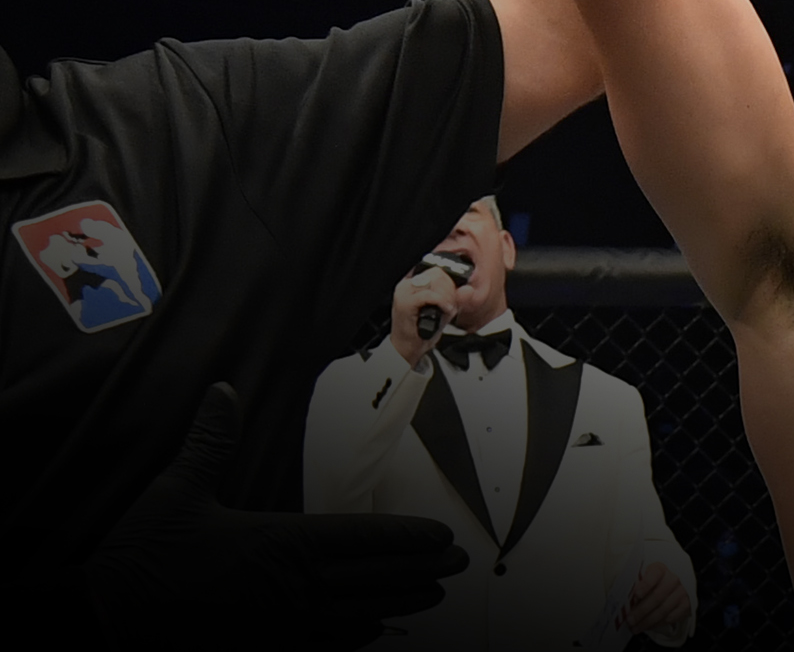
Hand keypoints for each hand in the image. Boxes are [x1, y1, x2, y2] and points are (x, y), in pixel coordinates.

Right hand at [86, 383, 468, 650]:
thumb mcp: (178, 490)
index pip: (362, 538)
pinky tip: (376, 629)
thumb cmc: (144, 555)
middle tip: (459, 564)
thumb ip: (211, 441)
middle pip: (374, 577)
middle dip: (420, 569)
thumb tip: (220, 391)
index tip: (442, 537)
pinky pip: (327, 645)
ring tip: (433, 594)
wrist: (110, 621)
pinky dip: (357, 636)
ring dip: (400, 602)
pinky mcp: (267, 651)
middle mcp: (292, 586)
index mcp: (280, 543)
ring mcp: (282, 625)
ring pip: (359, 612)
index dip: (407, 539)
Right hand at [389, 266, 459, 366]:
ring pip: (434, 281)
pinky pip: (429, 295)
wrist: (407, 349)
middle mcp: (406, 285)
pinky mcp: (405, 303)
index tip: (454, 295)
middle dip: (450, 289)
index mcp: (412, 283)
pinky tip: (445, 310)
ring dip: (447, 296)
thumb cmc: (422, 331)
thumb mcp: (442, 309)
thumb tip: (467, 289)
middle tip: (450, 304)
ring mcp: (404, 293)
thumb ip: (453, 297)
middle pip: (437, 273)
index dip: (450, 281)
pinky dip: (441, 302)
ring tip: (446, 309)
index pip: (437, 270)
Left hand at [618, 562, 691, 637]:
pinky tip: (647, 627)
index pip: (655, 574)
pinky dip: (656, 625)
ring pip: (663, 610)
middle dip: (641, 611)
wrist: (674, 586)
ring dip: (647, 621)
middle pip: (657, 596)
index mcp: (660, 569)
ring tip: (635, 627)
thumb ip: (636, 586)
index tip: (636, 595)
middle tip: (630, 620)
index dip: (646, 584)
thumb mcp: (645, 578)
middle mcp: (673, 579)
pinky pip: (670, 618)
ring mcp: (681, 593)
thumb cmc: (654, 583)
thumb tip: (625, 601)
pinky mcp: (685, 605)